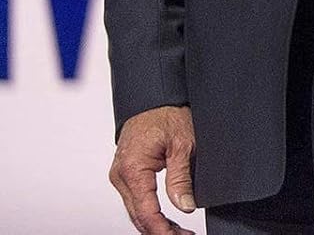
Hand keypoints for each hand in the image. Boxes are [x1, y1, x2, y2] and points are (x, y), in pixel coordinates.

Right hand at [109, 105, 195, 234]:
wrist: (152, 98)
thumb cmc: (166, 114)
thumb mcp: (183, 144)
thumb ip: (181, 177)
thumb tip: (185, 206)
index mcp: (133, 169)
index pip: (146, 211)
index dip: (161, 229)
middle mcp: (121, 176)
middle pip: (138, 216)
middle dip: (160, 231)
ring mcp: (121, 176)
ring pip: (136, 211)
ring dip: (155, 225)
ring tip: (179, 233)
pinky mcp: (126, 175)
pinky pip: (136, 200)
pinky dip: (150, 213)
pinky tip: (166, 221)